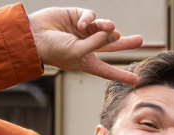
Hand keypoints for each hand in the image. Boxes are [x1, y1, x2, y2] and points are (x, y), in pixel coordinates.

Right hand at [28, 8, 143, 83]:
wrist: (33, 35)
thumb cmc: (54, 50)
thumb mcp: (78, 52)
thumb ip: (97, 43)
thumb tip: (113, 30)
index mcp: (86, 61)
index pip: (107, 70)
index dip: (121, 75)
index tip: (136, 80)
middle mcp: (87, 46)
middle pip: (111, 45)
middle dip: (125, 43)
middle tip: (140, 40)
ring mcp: (82, 31)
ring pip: (104, 27)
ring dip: (107, 27)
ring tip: (106, 26)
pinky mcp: (77, 16)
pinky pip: (90, 16)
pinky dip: (89, 19)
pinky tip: (81, 23)